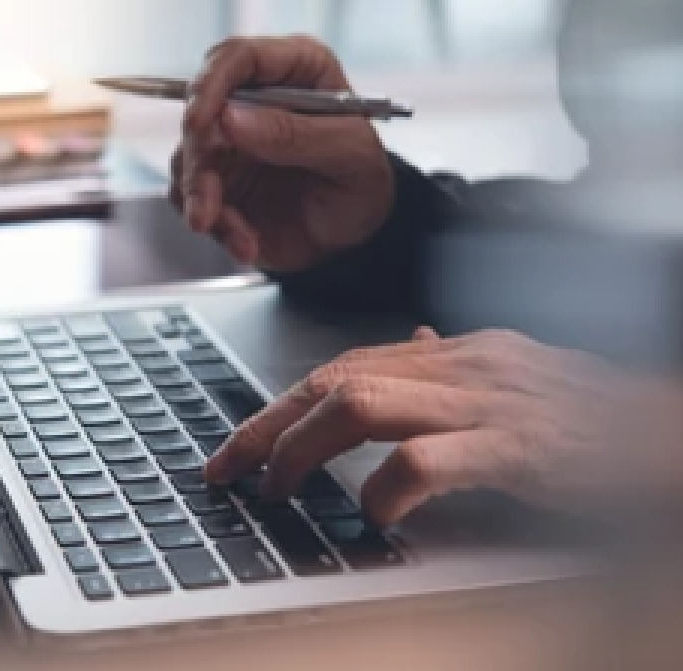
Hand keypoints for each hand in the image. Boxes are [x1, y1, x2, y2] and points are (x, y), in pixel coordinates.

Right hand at [170, 35, 393, 270]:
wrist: (353, 237)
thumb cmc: (361, 184)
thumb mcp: (349, 155)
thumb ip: (294, 134)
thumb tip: (231, 118)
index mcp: (294, 72)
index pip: (238, 59)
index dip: (210, 85)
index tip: (199, 122)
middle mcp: (253, 101)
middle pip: (200, 112)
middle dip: (199, 162)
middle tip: (208, 203)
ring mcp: (229, 143)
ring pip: (188, 158)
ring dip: (201, 200)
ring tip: (237, 234)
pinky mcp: (216, 181)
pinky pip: (191, 197)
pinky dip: (216, 226)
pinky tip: (246, 243)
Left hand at [204, 327, 682, 526]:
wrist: (675, 430)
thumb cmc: (597, 415)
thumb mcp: (517, 376)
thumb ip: (454, 365)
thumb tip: (406, 345)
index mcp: (456, 353)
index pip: (341, 366)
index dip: (279, 405)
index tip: (236, 445)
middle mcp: (463, 365)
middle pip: (334, 379)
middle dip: (267, 425)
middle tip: (227, 470)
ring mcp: (490, 401)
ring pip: (362, 404)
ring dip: (304, 449)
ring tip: (278, 489)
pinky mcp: (520, 446)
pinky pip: (429, 458)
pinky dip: (387, 488)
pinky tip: (373, 516)